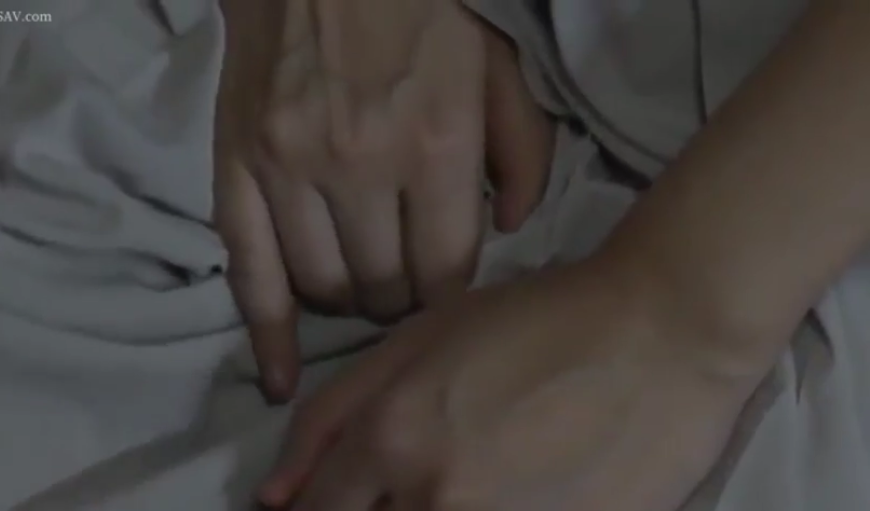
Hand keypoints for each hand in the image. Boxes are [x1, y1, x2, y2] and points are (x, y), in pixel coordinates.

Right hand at [214, 0, 553, 400]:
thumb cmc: (423, 14)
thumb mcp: (499, 68)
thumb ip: (523, 151)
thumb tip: (513, 228)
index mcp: (435, 145)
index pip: (446, 271)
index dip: (448, 296)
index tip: (444, 289)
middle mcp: (361, 166)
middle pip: (385, 288)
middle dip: (402, 300)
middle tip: (404, 285)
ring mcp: (290, 170)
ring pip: (324, 288)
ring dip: (349, 304)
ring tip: (361, 287)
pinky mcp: (237, 168)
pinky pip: (249, 273)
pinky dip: (267, 334)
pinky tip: (281, 376)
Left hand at [259, 257, 767, 509]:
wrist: (659, 335)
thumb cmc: (536, 320)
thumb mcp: (421, 336)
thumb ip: (334, 413)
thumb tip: (273, 495)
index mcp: (393, 439)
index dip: (315, 510)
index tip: (338, 500)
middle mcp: (435, 500)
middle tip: (415, 475)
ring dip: (429, 508)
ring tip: (471, 473)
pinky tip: (512, 486)